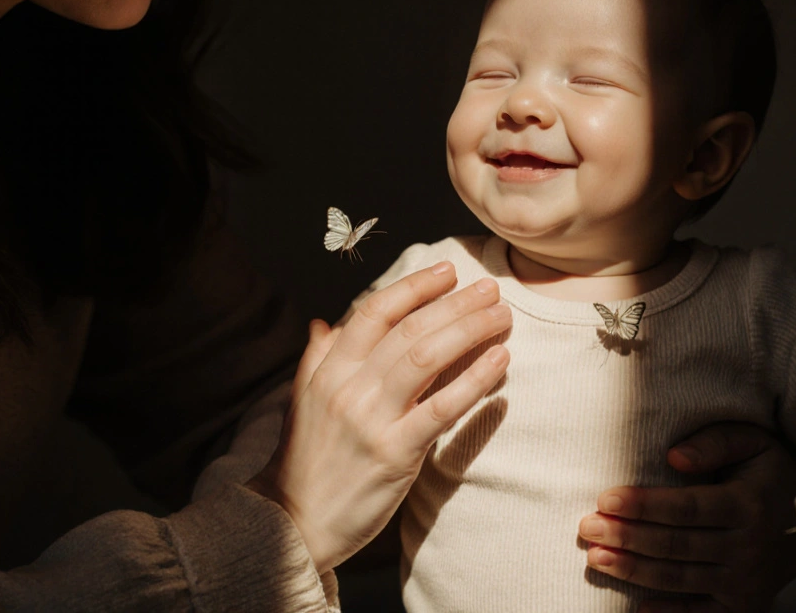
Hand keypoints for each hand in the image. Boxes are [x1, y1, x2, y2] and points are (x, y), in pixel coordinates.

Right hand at [247, 263, 511, 573]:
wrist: (293, 522)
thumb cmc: (307, 462)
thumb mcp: (304, 402)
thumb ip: (317, 358)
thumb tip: (324, 321)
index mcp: (328, 370)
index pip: (374, 312)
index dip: (414, 286)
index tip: (447, 272)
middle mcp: (349, 388)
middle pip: (409, 330)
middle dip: (454, 303)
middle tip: (489, 288)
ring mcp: (372, 420)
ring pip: (427, 358)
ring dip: (470, 330)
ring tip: (501, 315)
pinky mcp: (395, 454)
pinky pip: (442, 408)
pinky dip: (474, 379)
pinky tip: (499, 359)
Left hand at [578, 422, 795, 612]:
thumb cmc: (774, 471)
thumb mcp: (753, 441)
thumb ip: (714, 442)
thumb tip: (673, 457)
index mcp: (746, 505)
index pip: (683, 508)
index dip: (642, 505)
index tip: (605, 499)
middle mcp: (748, 547)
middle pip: (674, 545)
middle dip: (625, 537)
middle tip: (586, 528)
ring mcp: (747, 581)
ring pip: (679, 579)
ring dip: (633, 571)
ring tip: (596, 559)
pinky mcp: (746, 603)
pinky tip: (636, 607)